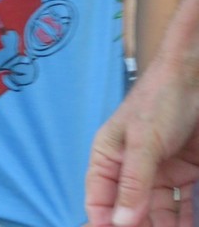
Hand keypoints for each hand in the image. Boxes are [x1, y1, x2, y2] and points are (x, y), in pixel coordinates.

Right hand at [86, 56, 198, 225]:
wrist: (193, 77)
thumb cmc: (160, 98)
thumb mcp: (143, 141)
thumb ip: (133, 183)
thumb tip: (119, 223)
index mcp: (109, 157)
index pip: (99, 201)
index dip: (105, 224)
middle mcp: (130, 169)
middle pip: (128, 212)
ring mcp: (156, 172)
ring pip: (157, 214)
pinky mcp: (181, 173)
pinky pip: (181, 205)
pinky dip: (184, 220)